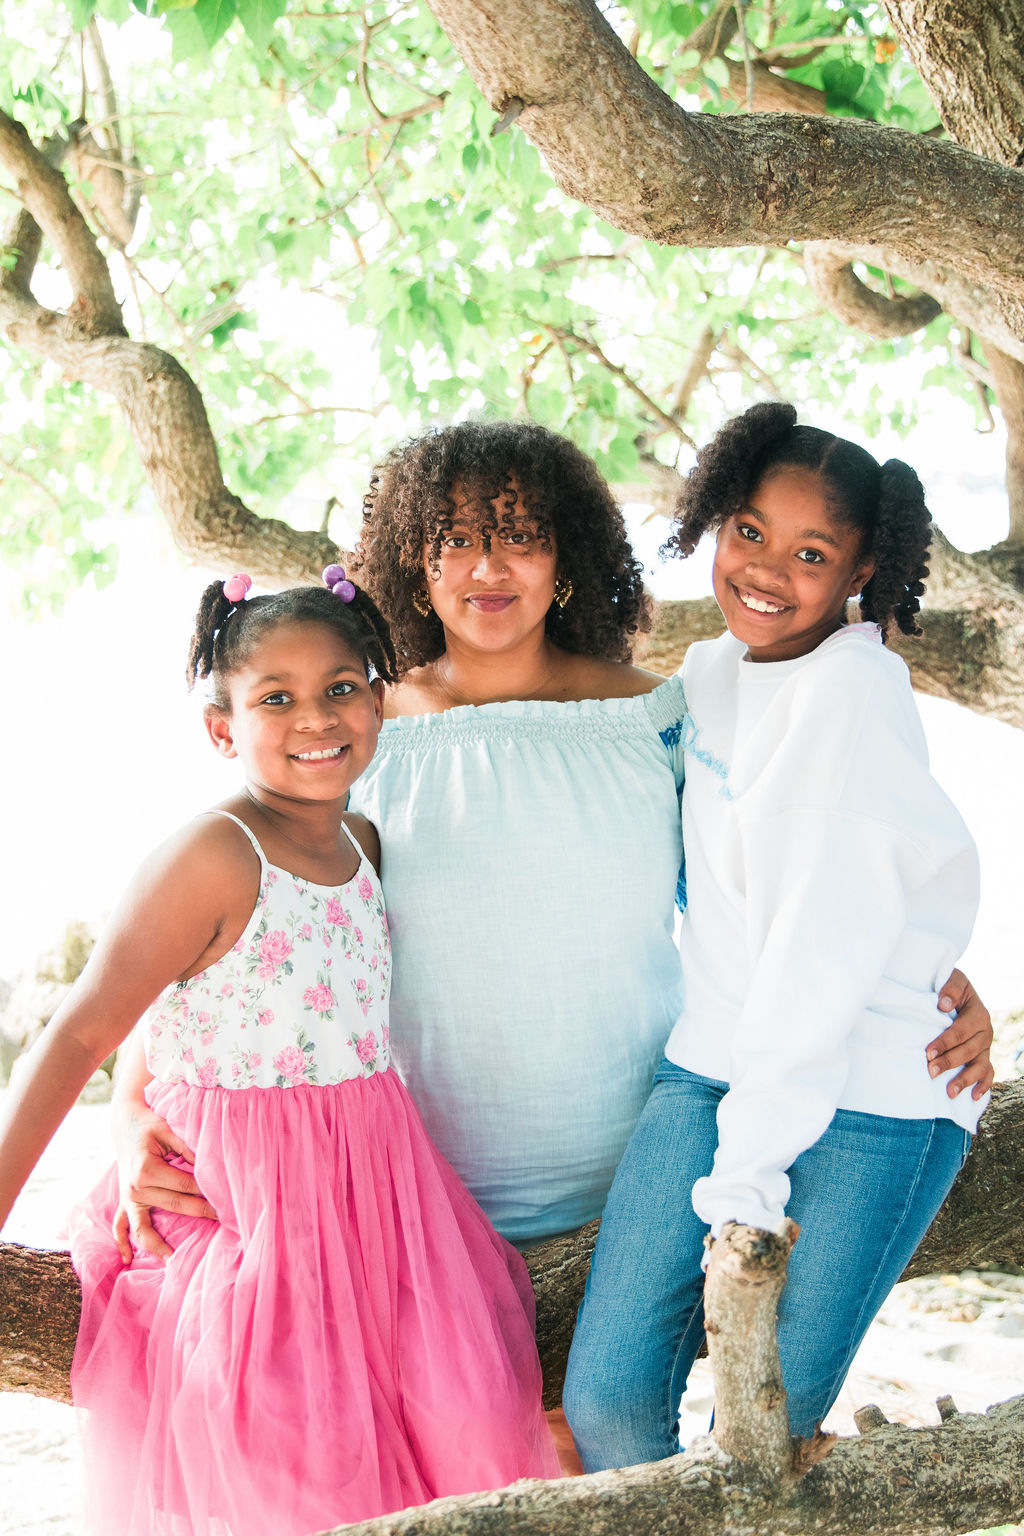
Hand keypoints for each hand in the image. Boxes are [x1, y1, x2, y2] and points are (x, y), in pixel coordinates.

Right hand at [111, 1105, 216, 1262]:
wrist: (124, 1122)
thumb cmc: (149, 1124)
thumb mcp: (169, 1130)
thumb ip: (188, 1149)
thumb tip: (210, 1166)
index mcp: (146, 1170)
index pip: (185, 1185)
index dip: (208, 1190)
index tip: (228, 1198)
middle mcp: (134, 1188)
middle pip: (174, 1206)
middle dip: (201, 1213)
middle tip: (226, 1222)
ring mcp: (127, 1198)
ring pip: (145, 1228)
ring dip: (160, 1247)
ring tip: (176, 1264)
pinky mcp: (123, 1201)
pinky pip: (120, 1227)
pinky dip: (123, 1244)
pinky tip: (129, 1261)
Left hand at [927, 967, 993, 1101]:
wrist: (958, 992)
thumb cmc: (950, 987)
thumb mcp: (953, 980)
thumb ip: (950, 989)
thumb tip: (943, 1005)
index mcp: (978, 1013)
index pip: (961, 1031)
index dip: (944, 1042)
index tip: (927, 1053)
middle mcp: (985, 1032)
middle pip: (968, 1051)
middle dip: (949, 1062)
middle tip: (931, 1071)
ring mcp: (985, 1046)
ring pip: (979, 1066)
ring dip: (965, 1080)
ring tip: (950, 1092)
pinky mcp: (983, 1056)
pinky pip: (988, 1073)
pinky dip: (983, 1085)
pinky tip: (973, 1097)